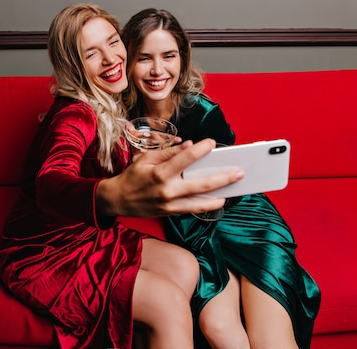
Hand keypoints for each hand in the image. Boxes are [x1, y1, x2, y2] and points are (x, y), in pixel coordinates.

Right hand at [97, 138, 243, 217]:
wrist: (118, 200)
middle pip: (200, 184)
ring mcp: (169, 204)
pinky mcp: (170, 213)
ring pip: (200, 203)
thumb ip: (168, 153)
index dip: (200, 150)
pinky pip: (191, 209)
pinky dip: (205, 205)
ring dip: (218, 197)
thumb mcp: (146, 159)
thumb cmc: (132, 176)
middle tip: (238, 172)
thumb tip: (188, 146)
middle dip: (222, 178)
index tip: (212, 143)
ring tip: (231, 191)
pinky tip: (216, 199)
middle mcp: (167, 190)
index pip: (185, 158)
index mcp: (159, 173)